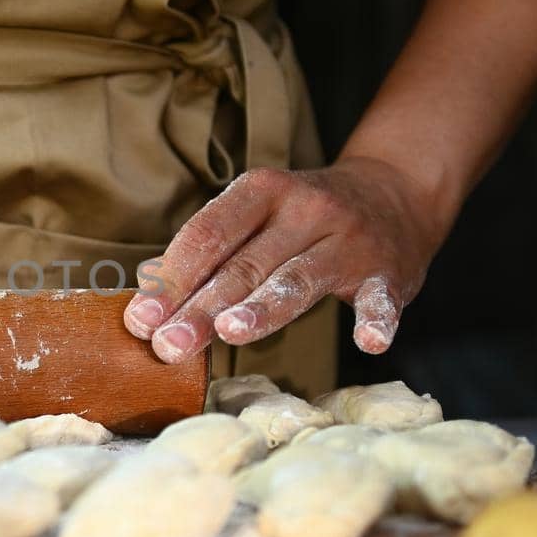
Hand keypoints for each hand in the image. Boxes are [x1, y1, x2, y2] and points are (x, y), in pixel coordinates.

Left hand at [122, 157, 449, 360]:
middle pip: (243, 265)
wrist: (396, 192)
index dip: (172, 278)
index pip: (208, 235)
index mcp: (263, 192)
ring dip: (262, 308)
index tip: (140, 319)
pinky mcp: (388, 273)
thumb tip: (146, 284)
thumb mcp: (256, 215)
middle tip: (167, 345)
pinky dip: (375, 320)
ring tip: (228, 333)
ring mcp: (348, 242)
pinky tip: (368, 343)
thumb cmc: (305, 216)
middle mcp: (305, 210)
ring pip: (297, 280)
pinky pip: (379, 299)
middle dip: (201, 308)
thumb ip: (208, 248)